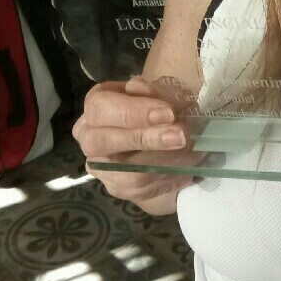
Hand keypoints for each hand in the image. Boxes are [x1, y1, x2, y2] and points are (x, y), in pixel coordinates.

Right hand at [72, 77, 194, 208]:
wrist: (169, 139)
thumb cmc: (161, 108)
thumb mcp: (162, 93)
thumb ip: (153, 91)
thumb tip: (142, 90)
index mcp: (97, 104)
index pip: (100, 106)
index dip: (133, 111)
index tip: (168, 113)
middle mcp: (89, 135)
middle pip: (100, 141)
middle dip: (144, 138)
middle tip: (181, 136)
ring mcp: (99, 165)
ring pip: (123, 171)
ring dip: (162, 161)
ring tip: (191, 151)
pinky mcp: (115, 187)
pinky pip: (138, 190)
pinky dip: (165, 179)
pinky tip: (184, 170)